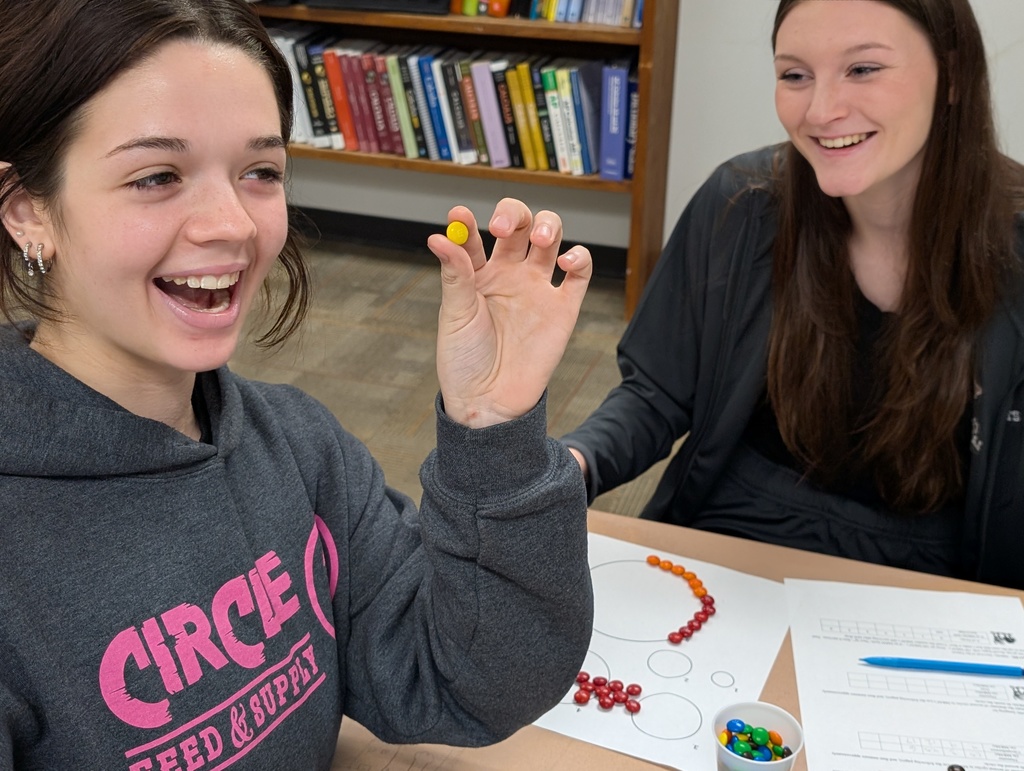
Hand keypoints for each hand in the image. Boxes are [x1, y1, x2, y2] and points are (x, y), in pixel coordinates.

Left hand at [426, 199, 591, 427]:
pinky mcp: (563, 308)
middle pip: (519, 226)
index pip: (474, 236)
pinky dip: (579, 258)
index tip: (458, 216)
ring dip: (549, 225)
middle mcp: (509, 275)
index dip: (467, 222)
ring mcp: (537, 288)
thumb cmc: (465, 362)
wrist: (490, 402)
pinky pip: (579, 273)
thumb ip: (455, 274)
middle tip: (503, 229)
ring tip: (542, 238)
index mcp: (477, 275)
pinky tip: (566, 262)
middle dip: (515, 215)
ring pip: (550, 238)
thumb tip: (439, 236)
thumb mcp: (454, 315)